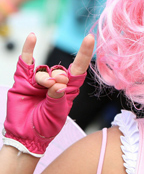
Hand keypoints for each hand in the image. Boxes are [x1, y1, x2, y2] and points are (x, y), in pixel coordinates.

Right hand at [3, 33, 93, 155]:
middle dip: (59, 77)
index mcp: (68, 90)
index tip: (90, 38)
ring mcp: (38, 81)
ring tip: (44, 87)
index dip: (84, 54)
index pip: (79, 68)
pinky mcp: (23, 80)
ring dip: (44, 77)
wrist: (26, 135)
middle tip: (53, 88)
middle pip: (61, 71)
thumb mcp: (56, 114)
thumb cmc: (45, 126)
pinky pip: (26, 61)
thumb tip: (58, 83)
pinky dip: (28, 49)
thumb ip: (57, 98)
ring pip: (44, 70)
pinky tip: (32, 37)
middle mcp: (55, 83)